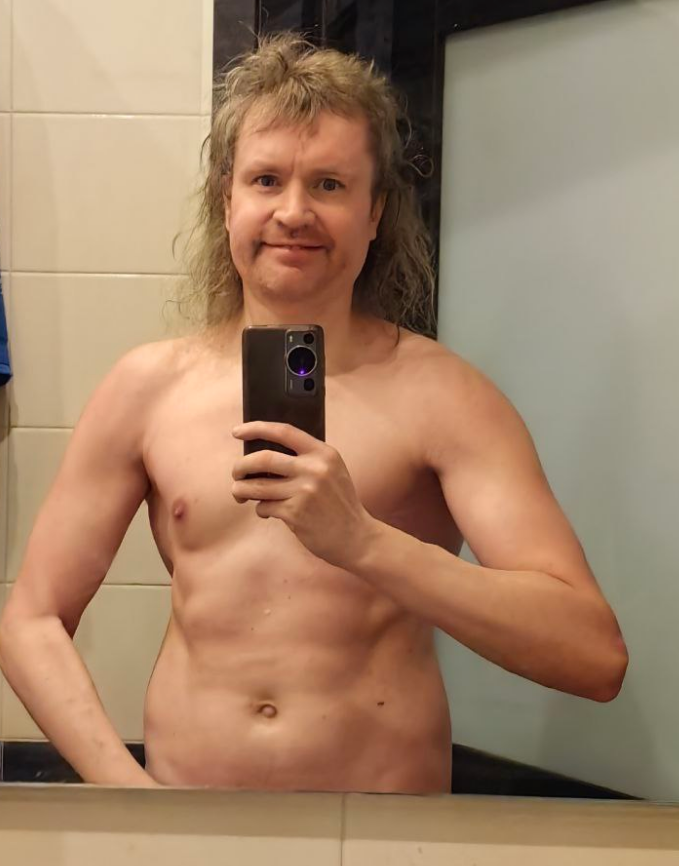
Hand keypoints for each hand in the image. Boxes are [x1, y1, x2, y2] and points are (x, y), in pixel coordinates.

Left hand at [231, 421, 378, 569]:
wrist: (356, 536)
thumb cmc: (339, 503)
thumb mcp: (332, 471)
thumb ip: (306, 459)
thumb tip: (263, 454)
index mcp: (323, 453)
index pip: (284, 431)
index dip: (256, 428)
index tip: (237, 431)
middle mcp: (314, 469)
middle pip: (262, 459)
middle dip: (241, 466)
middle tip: (236, 474)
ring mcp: (305, 492)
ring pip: (256, 486)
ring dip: (241, 490)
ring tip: (240, 493)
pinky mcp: (295, 513)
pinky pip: (264, 507)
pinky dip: (261, 509)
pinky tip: (269, 512)